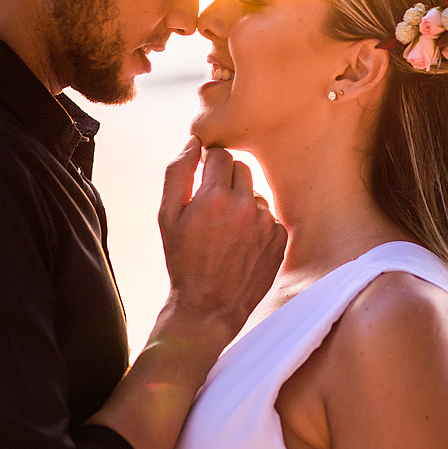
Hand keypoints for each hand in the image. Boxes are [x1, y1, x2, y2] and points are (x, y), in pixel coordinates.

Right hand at [158, 137, 286, 342]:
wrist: (209, 307)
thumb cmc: (183, 260)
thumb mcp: (167, 216)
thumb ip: (178, 172)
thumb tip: (194, 142)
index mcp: (215, 196)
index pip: (220, 154)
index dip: (208, 165)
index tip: (203, 181)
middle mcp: (246, 205)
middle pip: (241, 168)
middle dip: (226, 180)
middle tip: (212, 208)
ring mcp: (267, 222)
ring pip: (256, 193)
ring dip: (242, 203)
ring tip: (225, 233)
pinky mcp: (280, 238)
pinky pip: (269, 216)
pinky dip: (256, 224)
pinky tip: (241, 245)